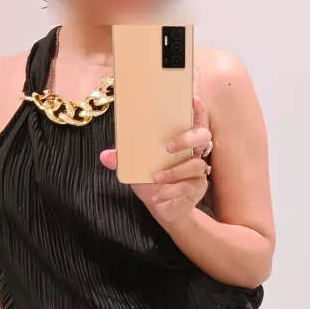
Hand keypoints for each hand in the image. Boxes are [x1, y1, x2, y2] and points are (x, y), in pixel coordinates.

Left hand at [100, 96, 212, 223]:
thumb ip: (124, 159)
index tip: (193, 100)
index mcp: (182, 139)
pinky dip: (170, 191)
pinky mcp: (197, 187)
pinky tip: (158, 195)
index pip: (194, 120)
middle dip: (187, 138)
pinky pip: (187, 186)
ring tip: (156, 178)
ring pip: (195, 165)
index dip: (197, 110)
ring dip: (174, 172)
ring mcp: (198, 169)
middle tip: (167, 146)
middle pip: (203, 136)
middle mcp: (194, 151)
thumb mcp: (136, 167)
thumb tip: (106, 155)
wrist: (163, 208)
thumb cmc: (153, 179)